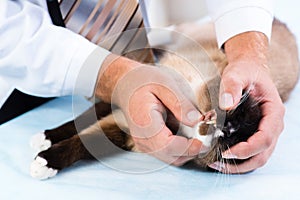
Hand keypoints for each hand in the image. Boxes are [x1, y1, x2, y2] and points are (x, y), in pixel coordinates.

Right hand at [95, 54, 204, 165]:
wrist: (125, 84)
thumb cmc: (143, 81)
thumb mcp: (164, 84)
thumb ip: (180, 103)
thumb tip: (197, 121)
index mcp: (145, 123)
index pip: (168, 146)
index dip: (190, 147)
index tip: (208, 139)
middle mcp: (143, 139)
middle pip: (173, 156)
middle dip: (194, 149)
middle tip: (209, 134)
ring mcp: (145, 144)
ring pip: (173, 158)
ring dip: (190, 149)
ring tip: (202, 131)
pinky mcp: (150, 144)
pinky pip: (170, 153)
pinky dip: (183, 147)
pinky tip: (191, 132)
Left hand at [209, 32, 284, 172]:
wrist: (249, 70)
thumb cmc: (245, 72)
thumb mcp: (237, 73)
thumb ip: (231, 86)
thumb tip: (226, 104)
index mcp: (273, 112)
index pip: (265, 138)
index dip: (248, 149)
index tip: (227, 152)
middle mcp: (273, 125)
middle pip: (263, 154)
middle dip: (241, 163)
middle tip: (217, 164)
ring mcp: (266, 131)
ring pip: (258, 156)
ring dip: (239, 165)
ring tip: (216, 164)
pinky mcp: (256, 133)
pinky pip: (251, 152)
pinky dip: (239, 159)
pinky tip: (220, 157)